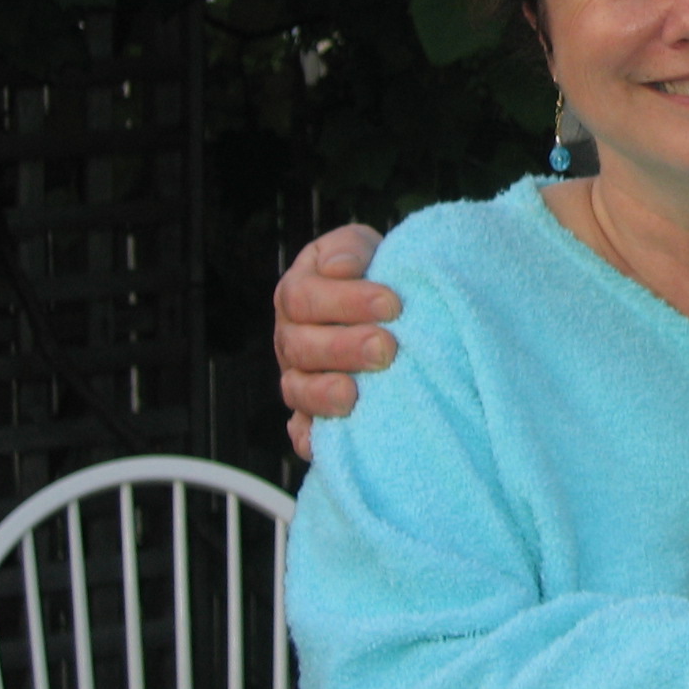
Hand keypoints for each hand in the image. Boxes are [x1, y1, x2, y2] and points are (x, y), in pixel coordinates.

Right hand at [273, 223, 397, 459]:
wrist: (396, 306)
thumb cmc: (379, 272)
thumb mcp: (366, 247)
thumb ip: (351, 249)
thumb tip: (341, 268)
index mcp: (298, 293)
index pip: (304, 298)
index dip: (345, 301)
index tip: (392, 303)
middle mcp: (292, 337)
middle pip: (300, 347)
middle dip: (343, 348)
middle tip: (386, 348)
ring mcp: (300, 378)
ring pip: (296, 390)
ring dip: (323, 394)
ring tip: (353, 395)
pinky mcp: (313, 414)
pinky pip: (302, 431)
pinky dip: (309, 438)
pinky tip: (322, 441)